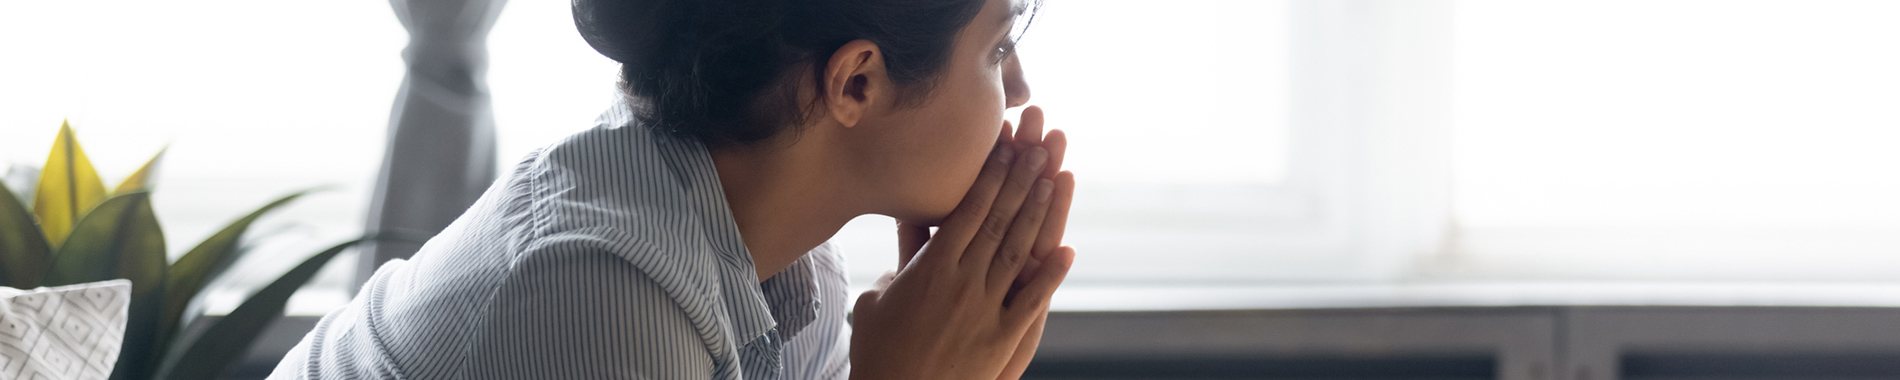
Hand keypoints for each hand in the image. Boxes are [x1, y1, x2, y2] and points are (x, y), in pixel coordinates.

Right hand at [851, 106, 1076, 379]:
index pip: (966, 210)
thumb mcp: (876, 300)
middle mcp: (961, 283)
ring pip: (1017, 253)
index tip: (1006, 147)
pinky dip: (1051, 276)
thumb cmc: (879, 354)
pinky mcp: (1000, 340)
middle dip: (1020, 181)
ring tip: (1055, 180)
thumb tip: (906, 228)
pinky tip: (1068, 251)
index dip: (989, 176)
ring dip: (1038, 214)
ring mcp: (984, 310)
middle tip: (1039, 148)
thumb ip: (899, 262)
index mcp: (929, 269)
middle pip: (997, 221)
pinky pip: (1031, 302)